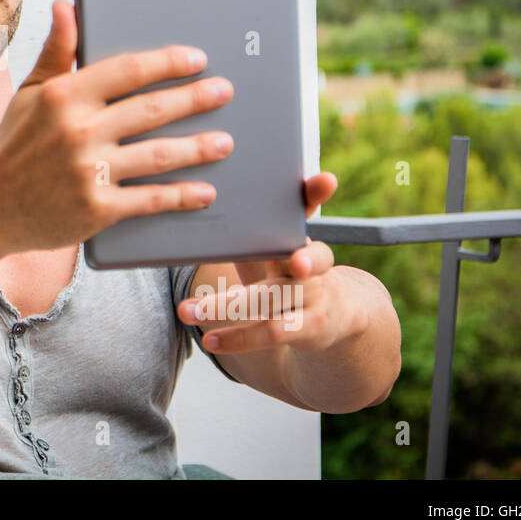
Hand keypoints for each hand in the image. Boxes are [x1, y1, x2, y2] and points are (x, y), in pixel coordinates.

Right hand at [0, 0, 233, 256]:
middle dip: (195, 99)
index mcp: (64, 96)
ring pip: (159, 154)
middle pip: (152, 109)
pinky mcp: (96, 209)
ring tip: (224, 141)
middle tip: (224, 92)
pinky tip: (204, 191)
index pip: (129, 70)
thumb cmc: (12, 146)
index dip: (168, 62)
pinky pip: (150, 199)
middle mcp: (77, 130)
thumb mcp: (30, 93)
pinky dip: (182, 196)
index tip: (196, 59)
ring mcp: (88, 171)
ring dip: (198, 147)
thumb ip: (57, 51)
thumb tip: (67, 5)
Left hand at [180, 173, 362, 354]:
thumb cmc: (288, 273)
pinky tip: (209, 340)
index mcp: (298, 236)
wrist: (334, 317)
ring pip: (271, 301)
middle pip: (299, 258)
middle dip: (279, 256)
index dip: (317, 193)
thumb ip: (249, 231)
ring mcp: (313, 298)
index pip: (310, 209)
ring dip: (225, 306)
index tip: (324, 179)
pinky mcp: (309, 329)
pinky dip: (238, 338)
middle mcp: (311, 265)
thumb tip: (194, 206)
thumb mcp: (275, 248)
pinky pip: (271, 333)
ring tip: (186, 310)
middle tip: (265, 254)